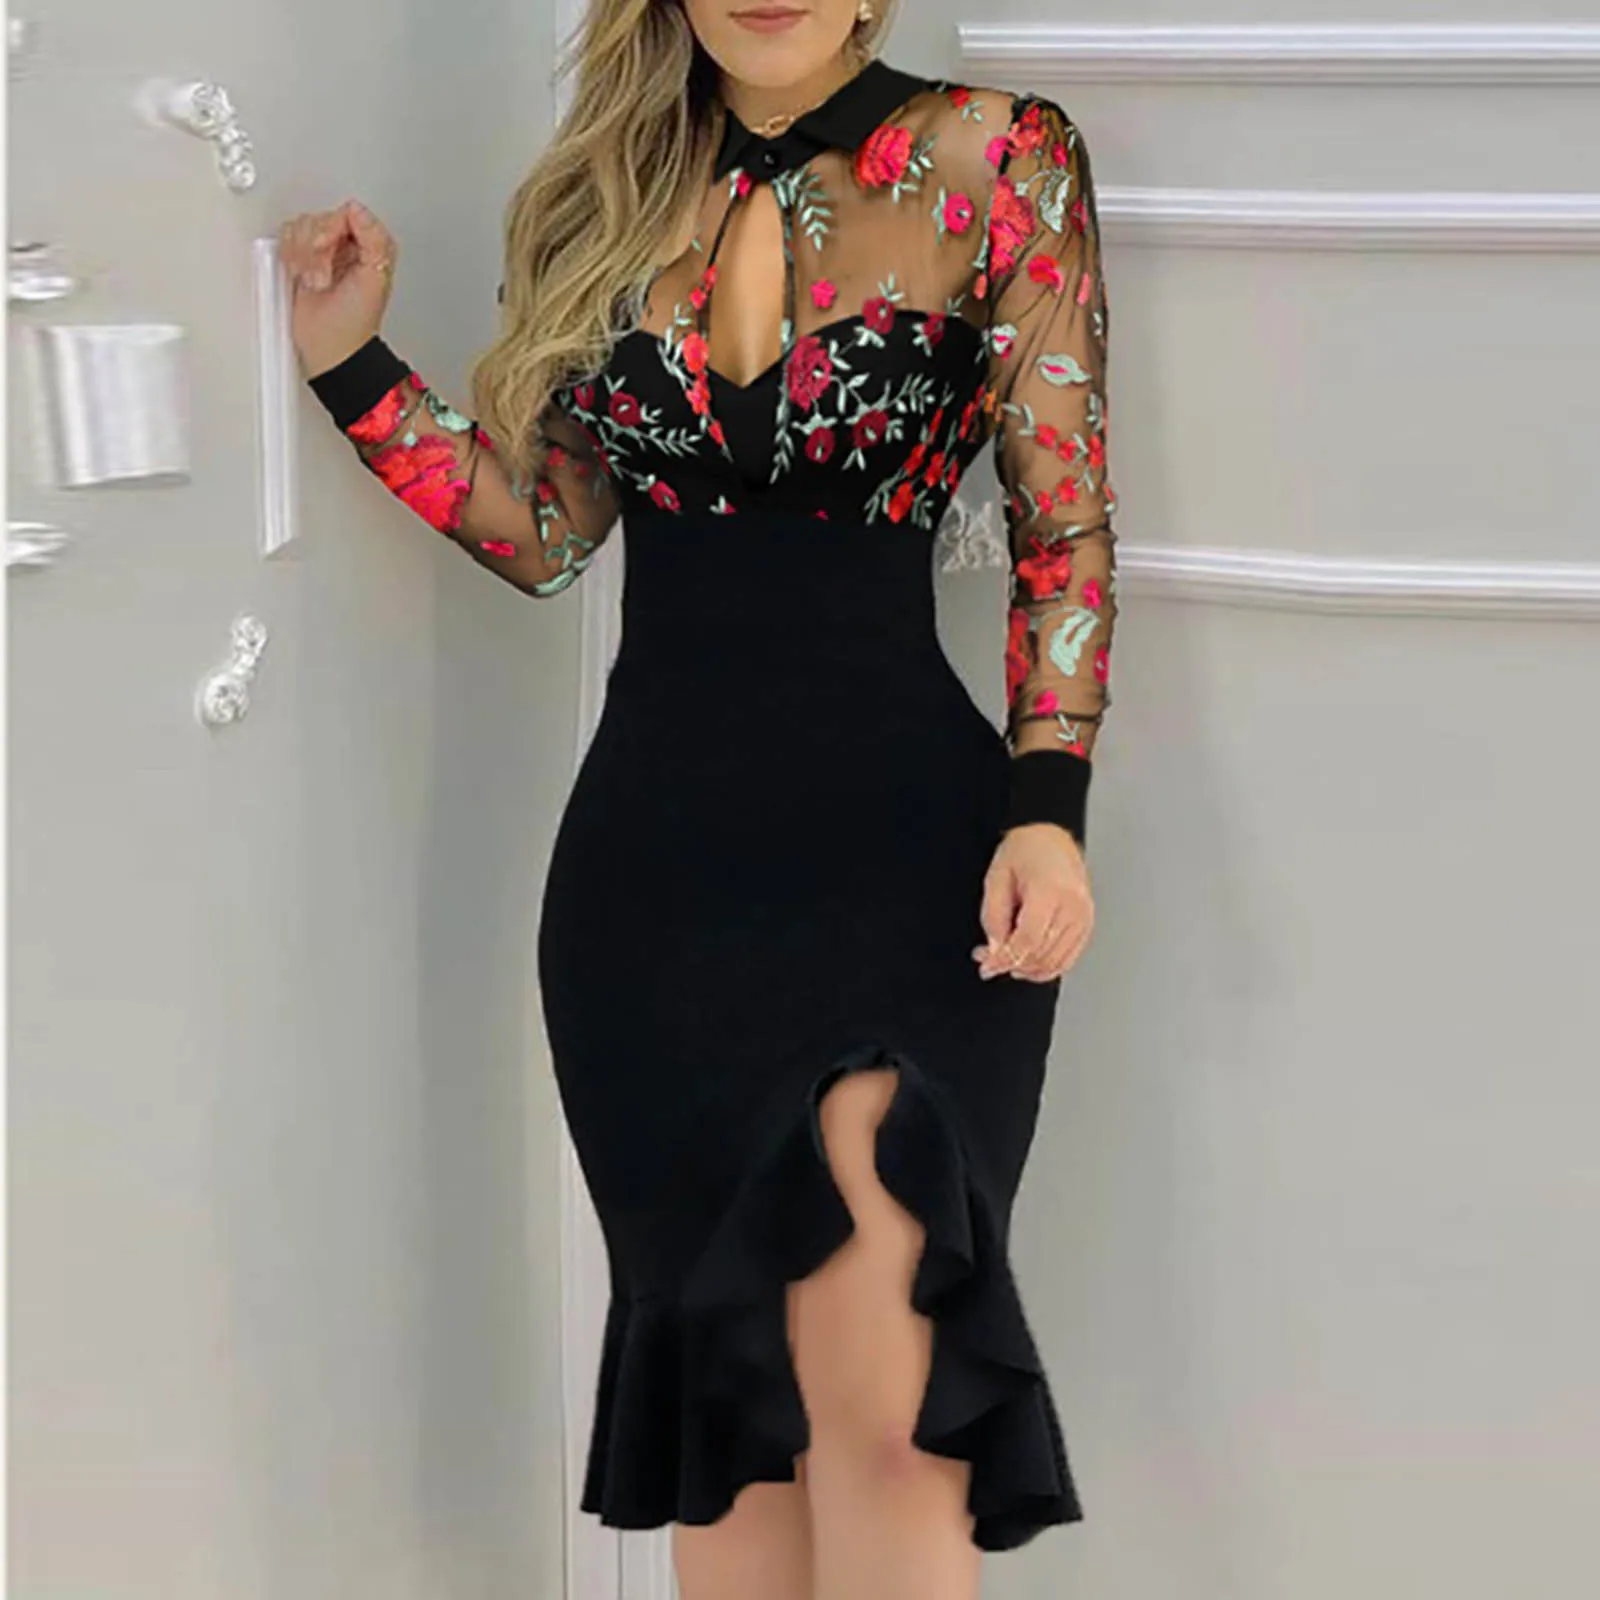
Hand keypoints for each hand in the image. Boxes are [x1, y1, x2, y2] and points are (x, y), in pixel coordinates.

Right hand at [278, 199, 396, 378]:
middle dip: (315, 249)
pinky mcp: (298, 257)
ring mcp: (319, 249)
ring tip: (314, 282)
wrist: (329, 345)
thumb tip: (357, 209)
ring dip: (302, 257)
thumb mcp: (376, 277)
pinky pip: (285, 238)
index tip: (330, 251)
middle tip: (323, 277)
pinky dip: (289, 257)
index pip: (345, 213)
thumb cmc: (355, 320)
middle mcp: (344, 242)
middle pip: (318, 218)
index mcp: (367, 244)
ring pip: (300, 227)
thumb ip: (375, 239)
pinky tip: (300, 276)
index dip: (332, 230)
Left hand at [974, 823, 1093, 982]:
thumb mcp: (996, 877)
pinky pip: (1066, 960)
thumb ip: (993, 918)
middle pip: (1041, 955)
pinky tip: (1026, 961)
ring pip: (1054, 964)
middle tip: (988, 959)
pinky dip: (1045, 968)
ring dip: (1026, 969)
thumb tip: (996, 951)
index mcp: (1050, 890)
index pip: (1028, 940)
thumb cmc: (1025, 850)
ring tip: (1005, 957)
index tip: (987, 967)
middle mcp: (1073, 906)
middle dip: (1011, 963)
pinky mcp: (1087, 926)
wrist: (1051, 838)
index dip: (1005, 959)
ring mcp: (1084, 917)